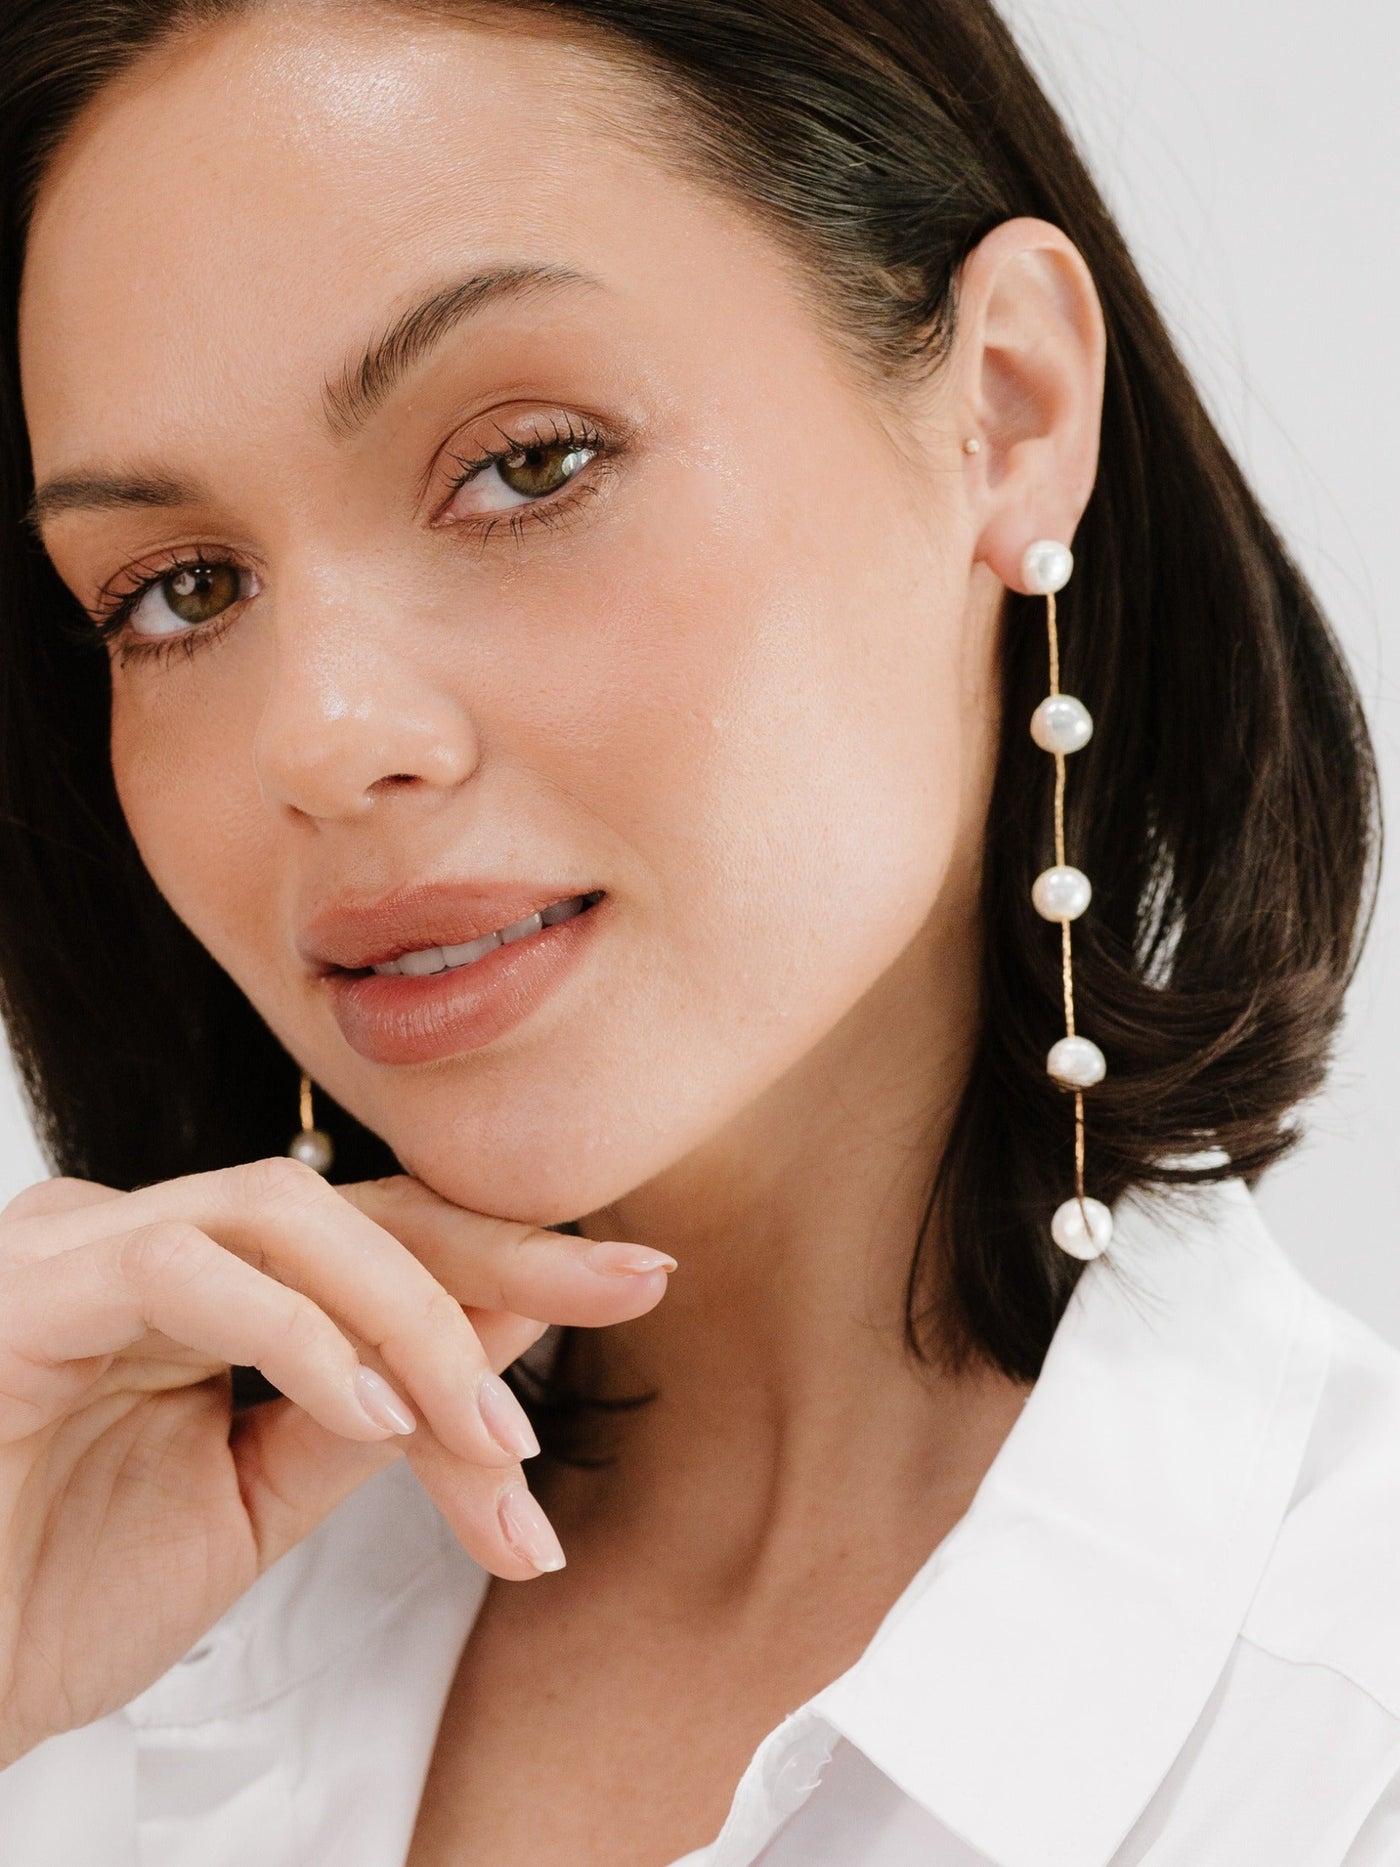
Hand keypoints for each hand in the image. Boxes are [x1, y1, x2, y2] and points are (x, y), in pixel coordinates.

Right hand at [0, 1157, 672, 1765]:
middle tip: (627, 1287)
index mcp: (204, 1283)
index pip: (381, 1236)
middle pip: (358, 1204)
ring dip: (413, 1317)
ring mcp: (85, 1243)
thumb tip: (516, 1329)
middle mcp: (148, 1237)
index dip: (508, 1256)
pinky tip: (371, 1413)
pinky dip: (298, 1332)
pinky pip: (187, 1264)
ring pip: (289, 1210)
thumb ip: (376, 1414)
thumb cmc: (54, 1593)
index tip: (636, 1280)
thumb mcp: (259, 1502)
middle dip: (501, 1254)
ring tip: (483, 1432)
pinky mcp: (33, 1283)